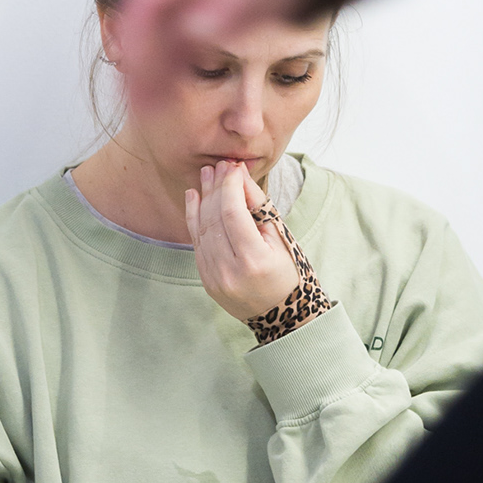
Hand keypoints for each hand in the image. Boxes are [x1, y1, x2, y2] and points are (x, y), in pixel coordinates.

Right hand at [112, 0, 312, 113]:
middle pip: (146, 26)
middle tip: (138, 102)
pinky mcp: (198, 20)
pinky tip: (166, 100)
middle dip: (139, 65)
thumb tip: (193, 31)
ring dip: (150, 74)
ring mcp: (186, 1)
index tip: (133, 70)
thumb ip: (226, 3)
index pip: (146, 2)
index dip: (136, 37)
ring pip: (157, 42)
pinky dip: (168, 74)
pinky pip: (175, 50)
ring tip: (147, 110)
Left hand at [186, 163, 299, 322]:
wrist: (281, 316)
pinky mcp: (206, 280)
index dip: (230, 187)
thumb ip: (259, 206)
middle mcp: (230, 272)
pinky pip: (197, 243)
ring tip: (206, 175)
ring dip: (203, 199)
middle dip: (216, 188)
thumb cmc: (288, 272)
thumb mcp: (281, 238)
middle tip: (218, 166)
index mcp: (254, 261)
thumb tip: (240, 176)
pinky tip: (194, 197)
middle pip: (215, 219)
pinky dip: (194, 218)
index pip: (234, 214)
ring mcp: (214, 278)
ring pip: (202, 230)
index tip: (233, 167)